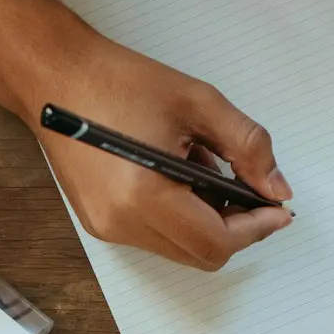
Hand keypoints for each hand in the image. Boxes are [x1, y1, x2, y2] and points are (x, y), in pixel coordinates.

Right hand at [31, 36, 292, 271]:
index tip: (278, 209)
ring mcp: (107, 227)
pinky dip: (180, 218)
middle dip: (236, 229)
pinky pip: (155, 237)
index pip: (217, 241)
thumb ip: (247, 147)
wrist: (56, 78)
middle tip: (251, 191)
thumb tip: (277, 188)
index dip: (256, 228)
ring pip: (180, 250)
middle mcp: (123, 223)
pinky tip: (179, 177)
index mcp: (146, 195)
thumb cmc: (120, 82)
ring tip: (205, 172)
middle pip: (201, 255)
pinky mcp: (98, 223)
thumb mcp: (199, 103)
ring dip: (207, 222)